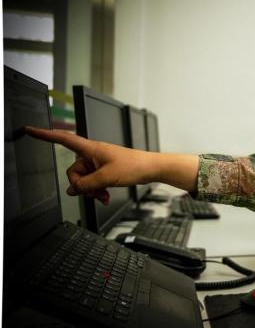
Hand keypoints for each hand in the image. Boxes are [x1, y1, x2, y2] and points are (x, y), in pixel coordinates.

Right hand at [25, 127, 155, 203]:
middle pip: (73, 171)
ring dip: (91, 190)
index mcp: (91, 149)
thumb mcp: (106, 178)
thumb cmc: (134, 166)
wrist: (151, 168)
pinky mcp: (105, 170)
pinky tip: (105, 196)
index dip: (46, 135)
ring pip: (84, 180)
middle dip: (82, 185)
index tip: (30, 130)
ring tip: (104, 195)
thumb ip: (86, 185)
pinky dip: (97, 190)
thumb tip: (72, 190)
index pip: (63, 139)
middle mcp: (93, 154)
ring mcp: (99, 163)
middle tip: (95, 191)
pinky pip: (93, 182)